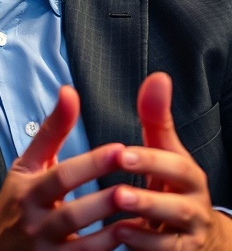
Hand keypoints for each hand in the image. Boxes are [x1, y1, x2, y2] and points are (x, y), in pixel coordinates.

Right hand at [0, 86, 126, 250]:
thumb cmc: (17, 200)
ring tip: (141, 216)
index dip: (90, 164)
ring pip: (83, 245)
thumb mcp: (27, 164)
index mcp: (27, 191)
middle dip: (103, 201)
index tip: (120, 149)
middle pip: (71, 213)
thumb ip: (52, 131)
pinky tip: (132, 241)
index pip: (60, 176)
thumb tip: (70, 91)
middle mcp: (34, 222)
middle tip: (134, 187)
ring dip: (111, 232)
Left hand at [109, 73, 231, 250]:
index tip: (122, 153)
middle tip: (118, 193)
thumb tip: (158, 76)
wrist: (195, 234)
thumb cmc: (170, 184)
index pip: (176, 166)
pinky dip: (146, 246)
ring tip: (116, 221)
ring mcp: (190, 234)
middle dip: (148, 198)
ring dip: (145, 226)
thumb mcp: (165, 151)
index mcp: (187, 176)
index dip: (151, 160)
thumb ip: (156, 118)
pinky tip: (121, 237)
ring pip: (173, 234)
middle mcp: (194, 205)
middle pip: (178, 204)